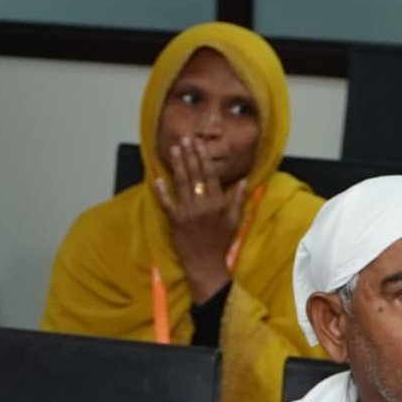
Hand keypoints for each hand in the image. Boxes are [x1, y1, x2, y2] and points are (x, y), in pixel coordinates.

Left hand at [155, 135, 244, 286]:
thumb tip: (244, 180)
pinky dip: (161, 191)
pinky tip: (157, 178)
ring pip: (181, 184)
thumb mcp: (234, 219)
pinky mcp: (175, 220)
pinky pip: (166, 203)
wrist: (205, 262)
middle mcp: (202, 204)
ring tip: (173, 149)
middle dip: (189, 155)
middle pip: (194, 175)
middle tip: (185, 139)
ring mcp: (187, 212)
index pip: (209, 175)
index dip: (203, 158)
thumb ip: (238, 199)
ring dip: (177, 165)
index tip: (199, 144)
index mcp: (218, 202)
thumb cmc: (221, 241)